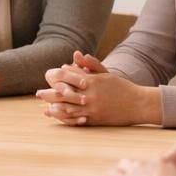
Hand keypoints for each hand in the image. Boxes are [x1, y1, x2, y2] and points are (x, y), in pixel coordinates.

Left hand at [36, 51, 160, 125]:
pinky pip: (76, 120)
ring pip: (68, 108)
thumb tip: (76, 55)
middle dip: (49, 94)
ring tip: (44, 108)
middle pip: (64, 94)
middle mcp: (90, 95)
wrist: (138, 104)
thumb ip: (90, 64)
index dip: (57, 76)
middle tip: (38, 94)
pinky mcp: (95, 120)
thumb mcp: (106, 74)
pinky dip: (65, 119)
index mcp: (92, 81)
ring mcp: (92, 109)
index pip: (69, 77)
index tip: (49, 75)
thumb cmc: (121, 87)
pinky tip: (59, 119)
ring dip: (54, 108)